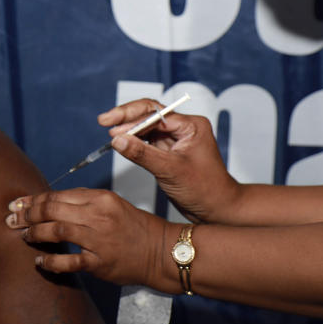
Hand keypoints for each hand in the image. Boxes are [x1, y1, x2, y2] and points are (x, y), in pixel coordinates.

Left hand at [4, 188, 168, 285]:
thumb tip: (50, 203)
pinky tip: (39, 261)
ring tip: (23, 236)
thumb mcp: (111, 204)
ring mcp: (99, 239)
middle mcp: (98, 215)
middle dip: (28, 214)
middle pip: (53, 209)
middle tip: (12, 219)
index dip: (34, 200)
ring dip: (35, 233)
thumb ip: (83, 202)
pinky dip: (50, 261)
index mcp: (99, 198)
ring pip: (57, 230)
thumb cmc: (134, 227)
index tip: (18, 204)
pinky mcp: (100, 262)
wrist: (160, 251)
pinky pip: (69, 261)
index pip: (58, 195)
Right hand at [100, 98, 241, 223]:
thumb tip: (117, 140)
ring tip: (109, 134)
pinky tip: (121, 143)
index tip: (110, 124)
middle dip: (126, 118)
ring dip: (128, 129)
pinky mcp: (168, 151)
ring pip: (146, 127)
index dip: (130, 117)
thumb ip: (142, 154)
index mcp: (191, 125)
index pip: (155, 112)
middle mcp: (184, 128)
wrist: (218, 211)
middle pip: (149, 114)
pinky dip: (133, 141)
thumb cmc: (205, 190)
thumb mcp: (171, 171)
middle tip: (104, 122)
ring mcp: (176, 139)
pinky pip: (147, 140)